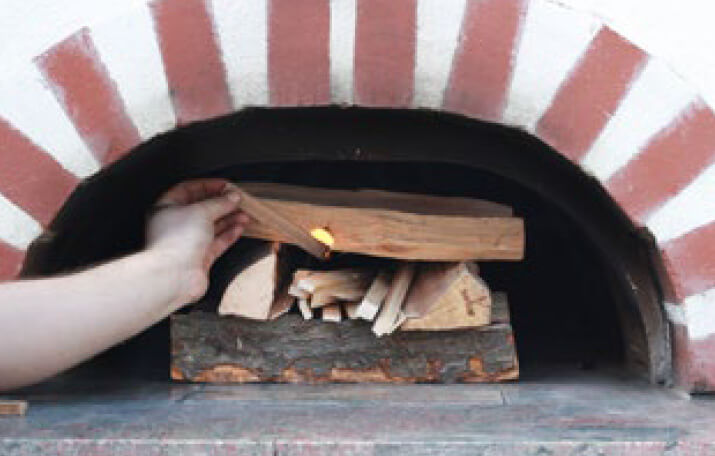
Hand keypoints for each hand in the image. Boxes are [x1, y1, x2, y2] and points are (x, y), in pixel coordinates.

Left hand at [146, 179, 248, 305]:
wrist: (174, 276)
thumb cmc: (176, 243)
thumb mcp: (201, 212)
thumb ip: (219, 202)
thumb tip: (231, 196)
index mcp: (166, 209)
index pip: (188, 190)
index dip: (208, 185)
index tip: (225, 185)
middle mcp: (176, 225)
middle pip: (202, 208)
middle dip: (222, 203)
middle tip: (238, 199)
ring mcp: (188, 242)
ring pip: (212, 225)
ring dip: (229, 218)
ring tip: (245, 213)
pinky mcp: (199, 257)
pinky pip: (217, 242)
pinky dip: (229, 234)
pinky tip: (240, 227)